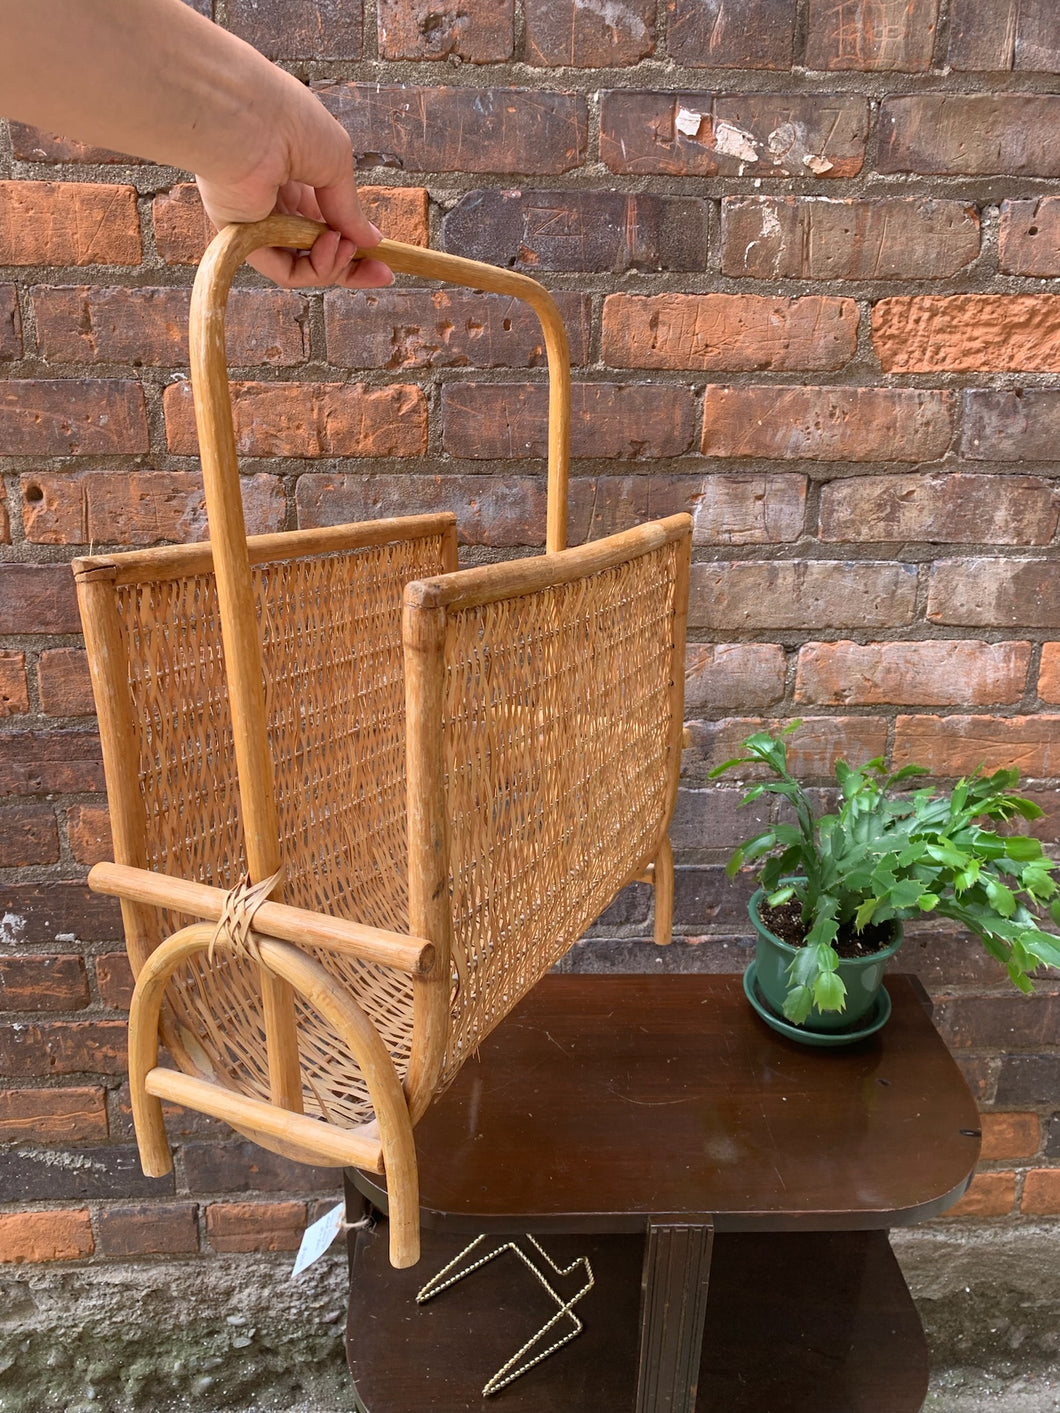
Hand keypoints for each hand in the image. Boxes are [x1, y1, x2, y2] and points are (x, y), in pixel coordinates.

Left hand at [195, 74, 392, 289]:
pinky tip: (329, 248)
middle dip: (353, 265)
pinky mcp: (244, 239)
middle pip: (318, 250)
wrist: (246, 117)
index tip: (385, 256)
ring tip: (345, 246)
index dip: (358, 241)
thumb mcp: (337, 163)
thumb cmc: (290, 121)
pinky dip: (314, 268)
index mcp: (296, 175)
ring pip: (304, 263)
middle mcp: (276, 201)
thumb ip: (350, 208)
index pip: (328, 220)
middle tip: (382, 273)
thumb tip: (371, 241)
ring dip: (334, 263)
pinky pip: (285, 269)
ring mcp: (259, 222)